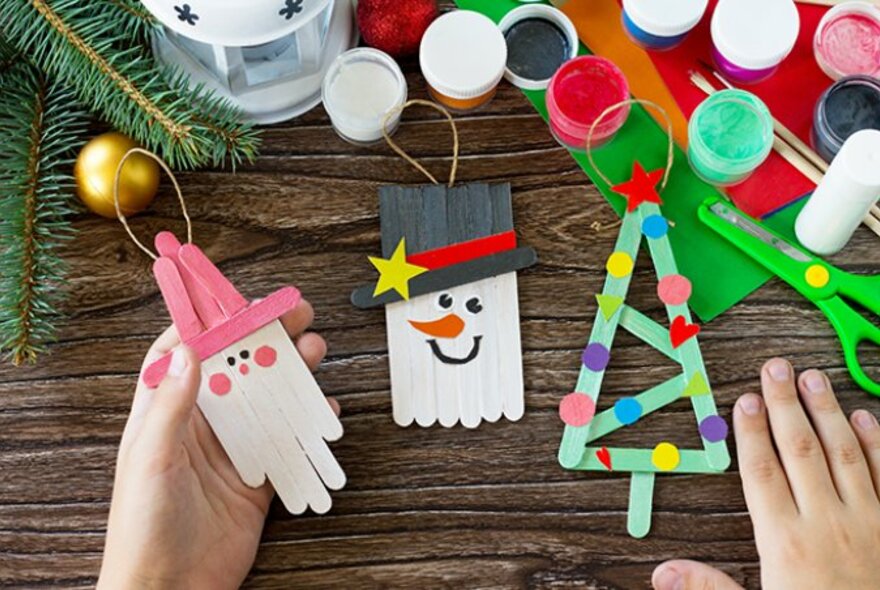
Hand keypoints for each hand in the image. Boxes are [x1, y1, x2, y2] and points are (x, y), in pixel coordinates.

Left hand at [97, 300, 336, 589]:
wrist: (171, 588)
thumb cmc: (144, 526)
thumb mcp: (152, 457)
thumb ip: (172, 404)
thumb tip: (190, 349)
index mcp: (165, 413)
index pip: (187, 353)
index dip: (211, 323)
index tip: (239, 300)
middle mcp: (200, 426)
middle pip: (236, 368)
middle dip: (265, 338)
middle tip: (296, 315)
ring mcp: (231, 450)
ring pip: (266, 398)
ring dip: (291, 373)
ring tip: (315, 351)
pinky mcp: (257, 478)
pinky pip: (286, 440)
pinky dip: (307, 422)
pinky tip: (322, 408)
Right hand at [652, 358, 879, 589]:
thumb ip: (710, 588)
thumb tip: (663, 574)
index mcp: (786, 543)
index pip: (762, 473)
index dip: (751, 433)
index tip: (744, 401)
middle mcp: (826, 525)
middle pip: (800, 450)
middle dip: (785, 405)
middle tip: (775, 367)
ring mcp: (868, 524)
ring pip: (843, 454)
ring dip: (827, 412)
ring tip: (813, 377)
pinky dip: (874, 444)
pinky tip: (862, 417)